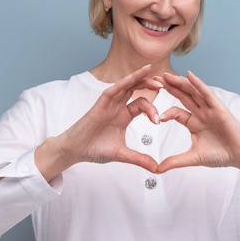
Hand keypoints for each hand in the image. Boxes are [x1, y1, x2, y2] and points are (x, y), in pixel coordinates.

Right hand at [36, 65, 161, 180]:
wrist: (75, 151)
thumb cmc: (95, 149)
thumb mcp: (122, 154)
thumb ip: (140, 159)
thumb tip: (157, 169)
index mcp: (124, 115)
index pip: (141, 104)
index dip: (152, 109)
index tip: (159, 120)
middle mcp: (117, 106)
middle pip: (136, 89)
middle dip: (149, 85)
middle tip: (163, 84)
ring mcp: (108, 104)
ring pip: (125, 85)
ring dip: (138, 78)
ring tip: (150, 71)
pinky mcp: (99, 104)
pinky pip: (112, 90)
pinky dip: (122, 83)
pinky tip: (132, 77)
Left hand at [154, 71, 239, 190]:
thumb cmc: (220, 155)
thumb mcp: (193, 158)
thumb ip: (175, 161)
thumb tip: (157, 169)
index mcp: (194, 122)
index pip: (176, 112)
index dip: (165, 112)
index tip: (155, 116)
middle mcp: (201, 113)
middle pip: (182, 97)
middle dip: (169, 88)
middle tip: (154, 80)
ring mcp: (209, 109)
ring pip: (192, 92)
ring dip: (180, 83)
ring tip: (166, 76)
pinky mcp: (219, 107)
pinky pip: (207, 93)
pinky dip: (198, 84)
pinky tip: (189, 75)